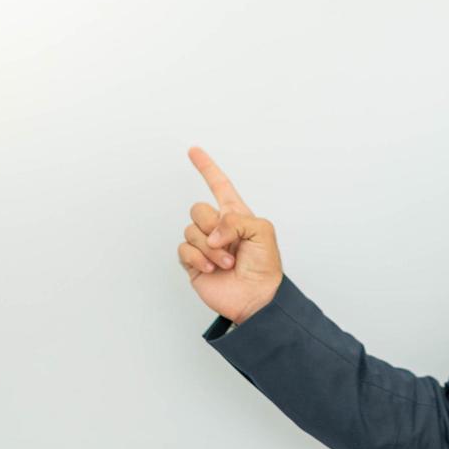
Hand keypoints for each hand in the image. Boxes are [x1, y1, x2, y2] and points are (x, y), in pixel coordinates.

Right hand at [180, 146, 283, 323]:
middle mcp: (217, 227)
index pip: (219, 185)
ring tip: (226, 263)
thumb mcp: (262, 230)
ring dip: (209, 249)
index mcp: (236, 215)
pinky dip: (197, 258)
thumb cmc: (265, 266)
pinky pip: (183, 250)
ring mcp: (204, 245)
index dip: (207, 167)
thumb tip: (211, 234)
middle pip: (198, 209)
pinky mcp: (193, 263)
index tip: (193, 151)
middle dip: (212, 226)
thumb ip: (235, 220)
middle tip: (229, 245)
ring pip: (189, 230)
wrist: (257, 297)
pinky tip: (211, 268)